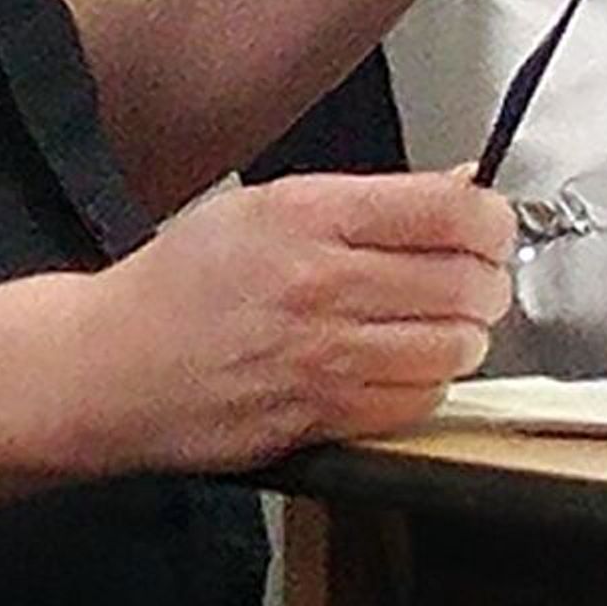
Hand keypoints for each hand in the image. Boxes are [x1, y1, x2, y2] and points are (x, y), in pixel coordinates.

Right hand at [66, 171, 513, 474]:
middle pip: (466, 282)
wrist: (113, 365)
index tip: (492, 227)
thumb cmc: (182, 283)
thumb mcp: (266, 205)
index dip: (492, 220)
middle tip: (472, 278)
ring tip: (439, 324)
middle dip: (486, 280)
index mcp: (308, 215)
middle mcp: (321, 283)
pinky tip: (402, 365)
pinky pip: (417, 403)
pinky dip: (427, 385)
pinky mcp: (321, 418)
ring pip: (454, 348)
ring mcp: (322, 357)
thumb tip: (460, 188)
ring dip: (463, 336)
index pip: (449, 211)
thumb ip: (369, 199)